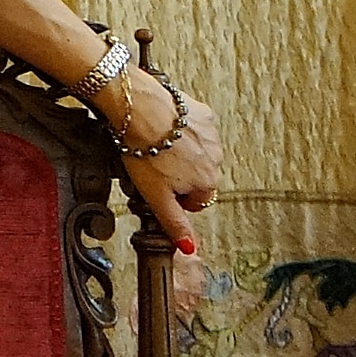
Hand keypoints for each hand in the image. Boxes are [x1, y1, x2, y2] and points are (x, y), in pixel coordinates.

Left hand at [110, 68, 222, 246]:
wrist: (139, 108)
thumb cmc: (143, 151)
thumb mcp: (155, 195)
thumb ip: (174, 222)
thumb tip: (190, 248)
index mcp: (207, 182)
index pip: (195, 200)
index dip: (173, 195)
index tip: (157, 184)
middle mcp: (217, 159)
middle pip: (197, 175)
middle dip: (178, 173)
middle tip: (152, 162)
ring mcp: (213, 135)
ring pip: (197, 151)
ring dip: (180, 150)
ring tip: (155, 143)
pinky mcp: (203, 113)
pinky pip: (195, 128)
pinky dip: (182, 129)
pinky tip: (164, 126)